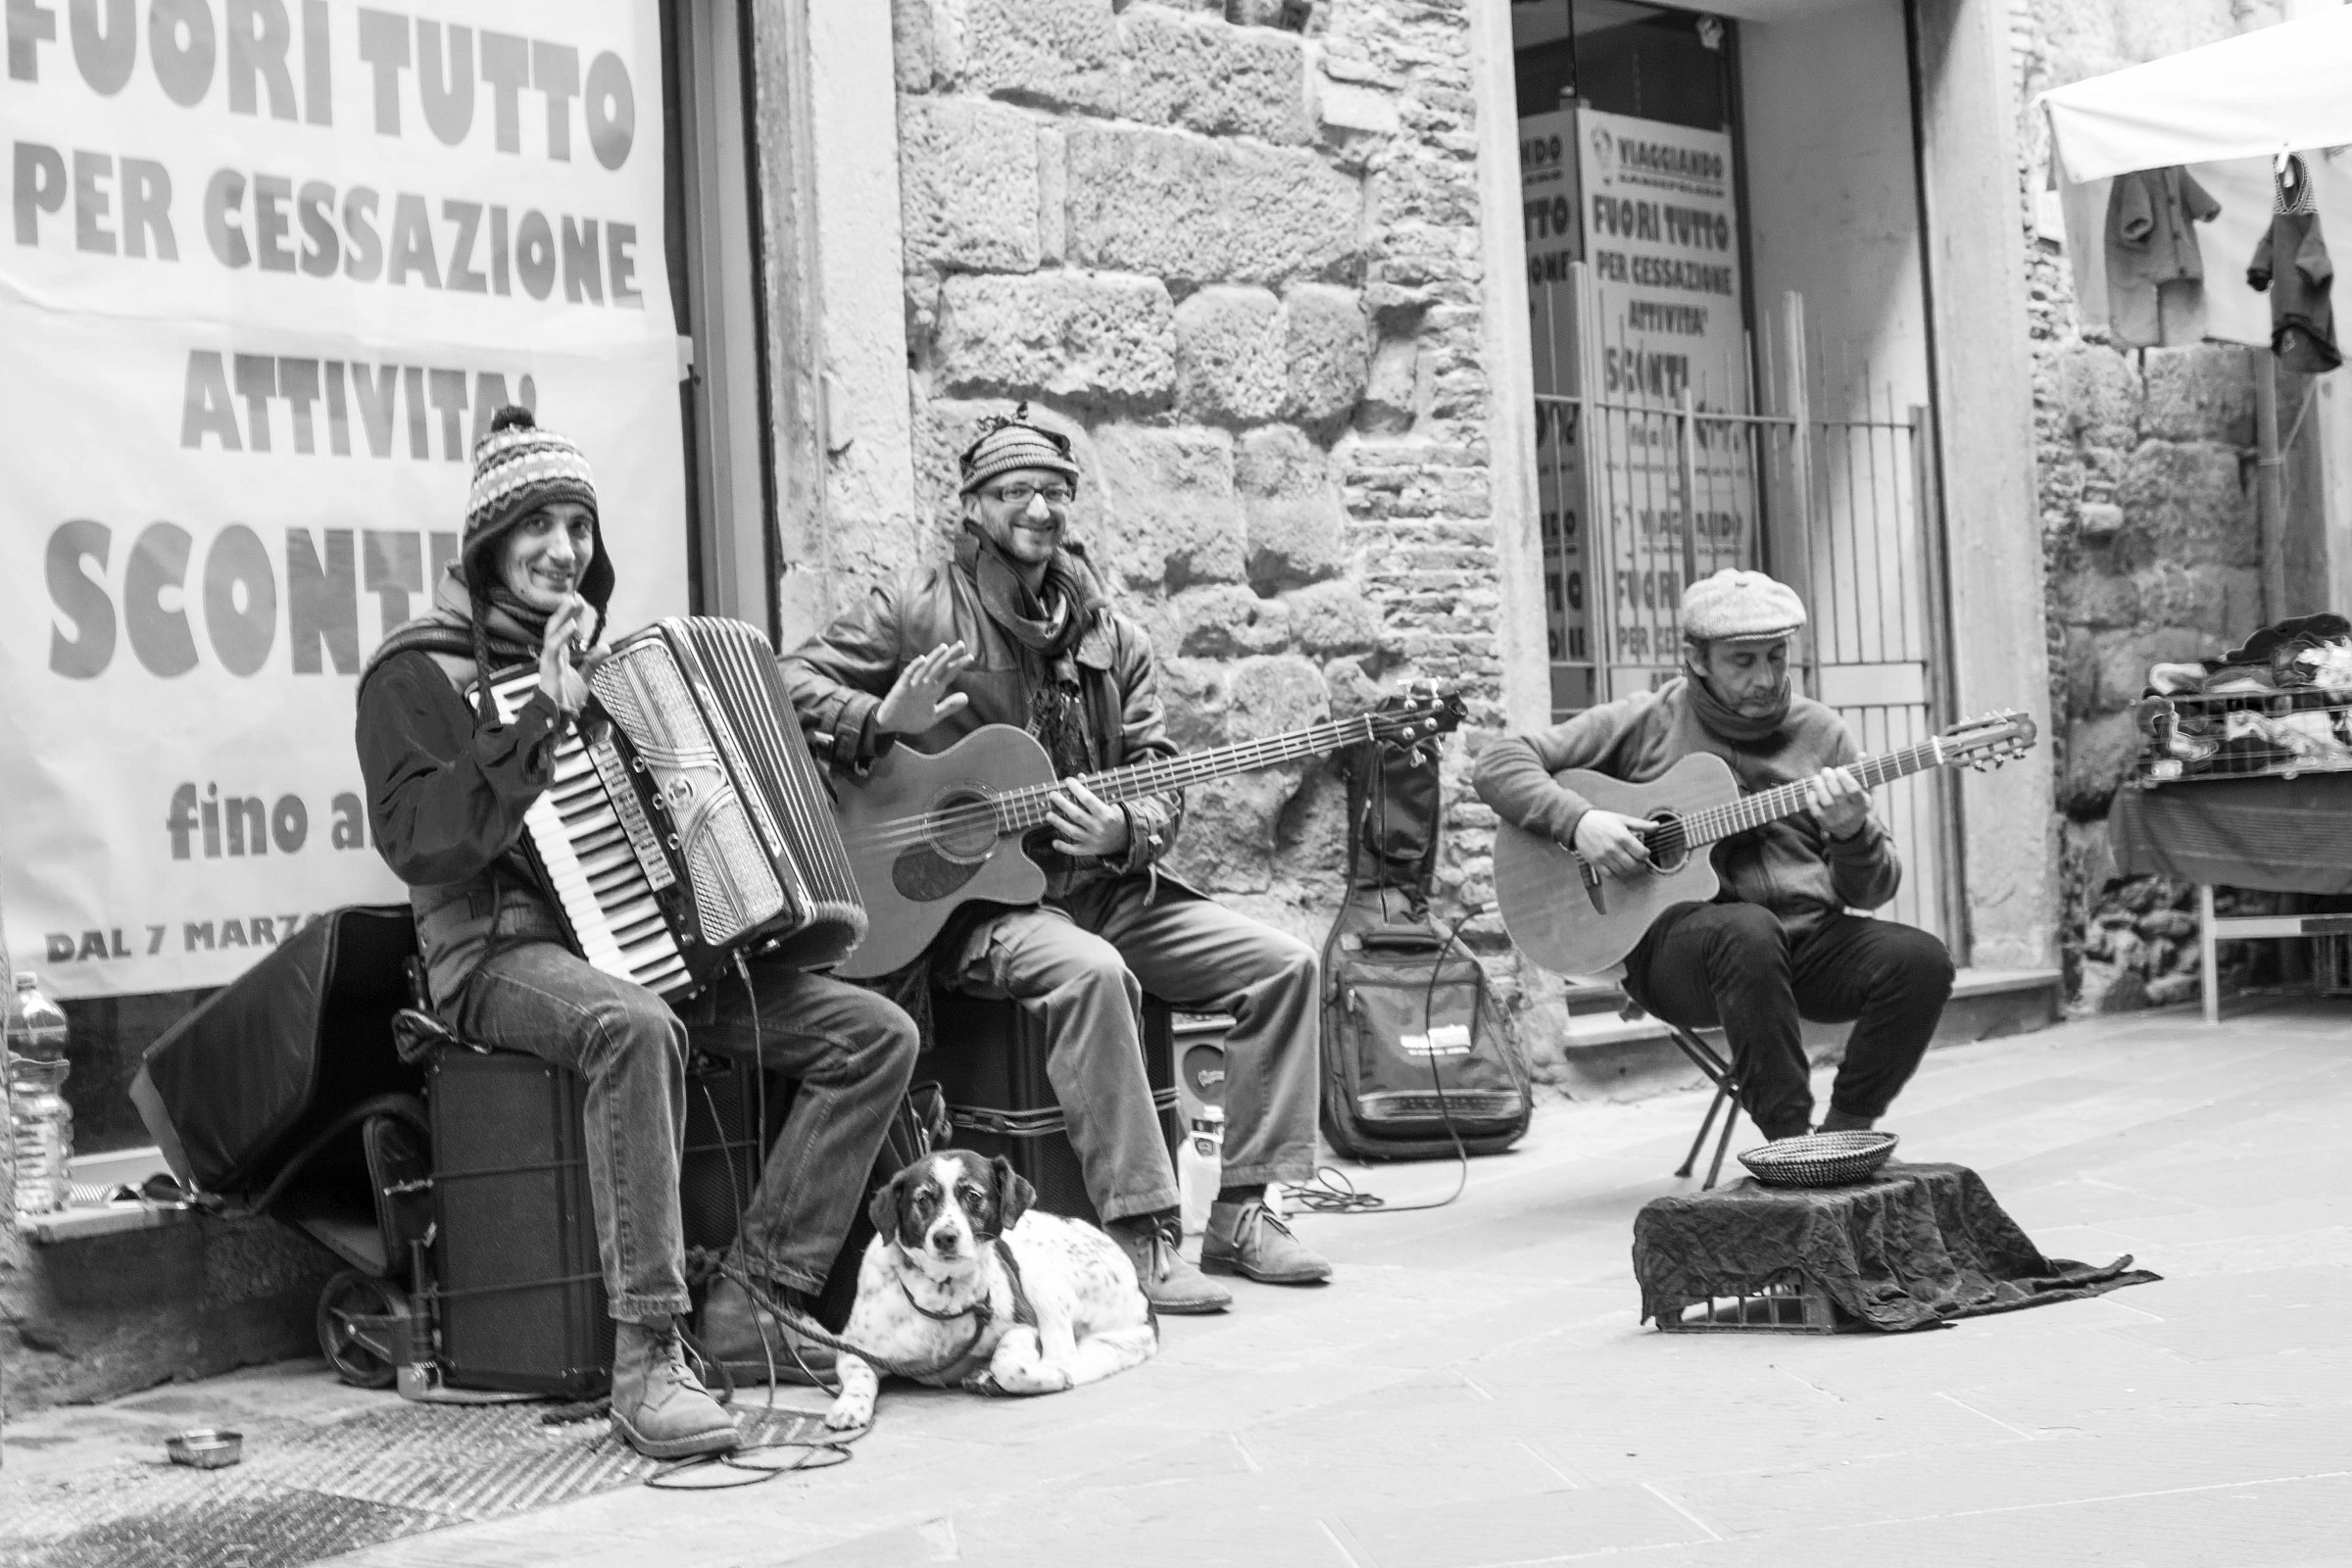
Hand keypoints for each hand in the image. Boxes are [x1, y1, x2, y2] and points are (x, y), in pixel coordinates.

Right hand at [537, 595, 594, 715]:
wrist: (558, 717)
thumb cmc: (566, 699)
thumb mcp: (585, 677)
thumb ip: (593, 661)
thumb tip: (606, 646)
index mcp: (560, 655)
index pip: (565, 630)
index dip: (572, 616)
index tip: (580, 601)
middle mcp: (552, 654)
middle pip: (556, 626)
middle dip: (565, 610)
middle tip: (576, 596)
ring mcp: (548, 659)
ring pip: (552, 632)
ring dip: (562, 616)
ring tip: (573, 602)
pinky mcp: (548, 667)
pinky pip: (553, 648)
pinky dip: (562, 635)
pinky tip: (572, 625)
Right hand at [876, 640, 974, 735]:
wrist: (890, 726)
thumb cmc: (911, 719)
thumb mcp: (934, 715)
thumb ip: (949, 706)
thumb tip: (967, 698)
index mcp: (932, 690)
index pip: (947, 674)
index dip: (958, 665)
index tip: (970, 657)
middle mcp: (924, 685)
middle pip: (939, 668)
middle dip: (950, 656)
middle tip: (962, 645)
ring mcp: (912, 685)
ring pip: (925, 669)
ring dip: (934, 658)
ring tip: (945, 648)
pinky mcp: (901, 689)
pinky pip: (908, 676)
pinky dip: (915, 667)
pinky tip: (922, 659)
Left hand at [1046, 779, 1129, 858]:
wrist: (1126, 840)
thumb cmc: (1116, 817)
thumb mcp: (1112, 803)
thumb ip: (1096, 790)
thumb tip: (1080, 777)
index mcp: (1106, 814)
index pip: (1089, 800)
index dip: (1077, 789)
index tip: (1068, 781)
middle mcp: (1099, 827)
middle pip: (1077, 815)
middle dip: (1063, 804)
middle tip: (1052, 795)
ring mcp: (1094, 840)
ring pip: (1073, 832)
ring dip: (1059, 823)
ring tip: (1048, 814)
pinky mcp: (1090, 849)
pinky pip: (1075, 850)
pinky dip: (1064, 847)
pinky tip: (1054, 842)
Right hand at [1570, 809, 1652, 878]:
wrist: (1579, 824)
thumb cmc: (1602, 820)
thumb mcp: (1622, 819)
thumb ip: (1641, 825)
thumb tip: (1657, 826)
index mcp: (1622, 837)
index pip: (1642, 853)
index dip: (1645, 854)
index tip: (1643, 851)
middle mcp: (1613, 849)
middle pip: (1634, 865)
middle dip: (1638, 862)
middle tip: (1636, 858)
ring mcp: (1604, 857)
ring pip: (1623, 871)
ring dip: (1628, 868)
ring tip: (1626, 860)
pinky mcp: (1596, 863)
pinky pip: (1610, 875)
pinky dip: (1615, 872)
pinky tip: (1616, 865)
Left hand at [1807, 766, 1869, 839]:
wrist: (1850, 828)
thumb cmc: (1856, 801)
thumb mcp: (1864, 789)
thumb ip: (1862, 771)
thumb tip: (1861, 754)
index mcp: (1862, 802)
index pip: (1854, 790)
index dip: (1845, 777)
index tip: (1839, 769)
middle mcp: (1850, 812)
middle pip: (1838, 793)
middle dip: (1830, 779)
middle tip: (1826, 770)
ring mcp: (1836, 818)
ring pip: (1826, 801)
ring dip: (1819, 786)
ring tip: (1817, 778)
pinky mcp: (1824, 822)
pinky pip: (1815, 810)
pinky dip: (1812, 798)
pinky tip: (1812, 790)